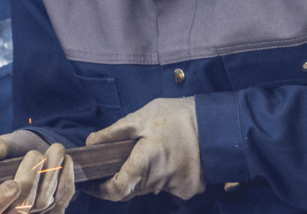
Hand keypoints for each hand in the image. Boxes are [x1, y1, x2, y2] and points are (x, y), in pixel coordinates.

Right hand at [0, 131, 73, 213]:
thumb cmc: (15, 151)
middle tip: (35, 153)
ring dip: (52, 173)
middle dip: (30, 179)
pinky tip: (67, 162)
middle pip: (21, 207)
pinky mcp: (52, 212)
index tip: (13, 185)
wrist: (40, 154)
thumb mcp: (2, 146)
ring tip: (55, 149)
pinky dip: (66, 180)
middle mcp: (10, 212)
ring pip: (43, 202)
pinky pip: (61, 201)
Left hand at [85, 97, 203, 200]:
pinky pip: (166, 188)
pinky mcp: (189, 189)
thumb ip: (113, 133)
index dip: (101, 190)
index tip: (91, 183)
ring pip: (148, 188)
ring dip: (144, 176)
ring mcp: (177, 187)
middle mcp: (161, 179)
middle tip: (123, 157)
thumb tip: (91, 144)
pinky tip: (168, 159)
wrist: (215, 123)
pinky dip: (162, 177)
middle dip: (123, 177)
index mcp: (146, 160)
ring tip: (152, 152)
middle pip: (132, 189)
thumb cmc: (175, 117)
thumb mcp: (140, 118)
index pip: (118, 189)